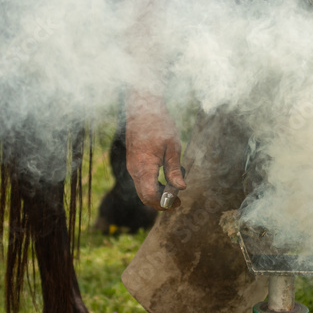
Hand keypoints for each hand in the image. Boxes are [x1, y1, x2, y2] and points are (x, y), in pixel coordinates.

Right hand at [125, 92, 186, 209]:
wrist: (143, 108)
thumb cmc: (160, 125)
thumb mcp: (173, 148)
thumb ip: (174, 170)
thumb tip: (181, 188)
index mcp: (144, 167)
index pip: (151, 196)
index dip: (164, 204)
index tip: (178, 203)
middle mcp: (134, 169)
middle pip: (144, 196)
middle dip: (160, 202)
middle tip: (177, 200)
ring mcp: (131, 166)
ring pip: (141, 189)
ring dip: (156, 192)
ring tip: (173, 186)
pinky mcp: (132, 161)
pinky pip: (140, 180)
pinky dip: (151, 184)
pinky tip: (164, 177)